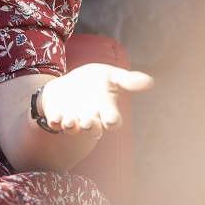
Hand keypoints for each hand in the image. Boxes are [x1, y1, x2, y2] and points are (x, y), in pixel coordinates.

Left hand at [39, 63, 153, 137]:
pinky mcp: (57, 116)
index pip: (113, 121)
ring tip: (69, 122)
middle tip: (88, 122)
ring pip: (73, 129)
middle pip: (93, 129)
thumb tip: (150, 81)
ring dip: (71, 126)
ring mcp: (73, 120)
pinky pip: (55, 123)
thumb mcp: (110, 76)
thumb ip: (127, 80)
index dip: (112, 121)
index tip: (111, 119)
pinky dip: (55, 121)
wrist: (70, 83)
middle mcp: (91, 119)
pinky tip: (54, 118)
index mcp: (106, 110)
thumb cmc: (96, 81)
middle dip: (90, 127)